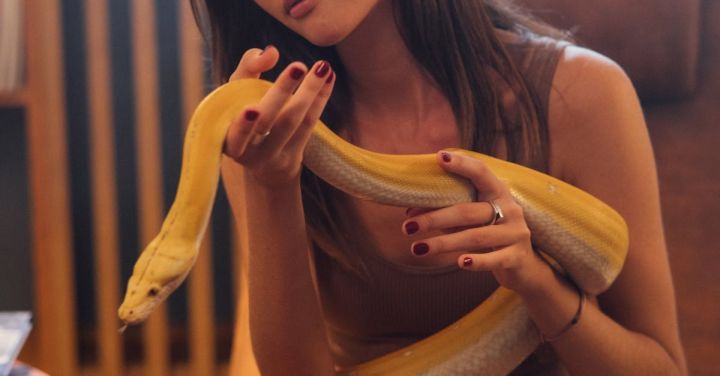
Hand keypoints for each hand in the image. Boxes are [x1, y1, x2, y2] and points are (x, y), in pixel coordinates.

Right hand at [223, 46, 335, 186]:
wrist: (259, 160)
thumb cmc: (241, 115)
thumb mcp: (236, 91)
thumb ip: (249, 66)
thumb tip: (272, 52)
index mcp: (226, 139)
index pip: (235, 134)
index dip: (243, 125)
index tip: (252, 109)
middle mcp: (249, 153)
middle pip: (268, 123)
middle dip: (282, 93)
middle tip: (298, 66)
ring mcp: (273, 157)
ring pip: (294, 122)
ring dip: (309, 92)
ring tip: (322, 67)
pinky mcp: (294, 156)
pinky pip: (309, 124)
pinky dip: (320, 99)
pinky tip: (329, 77)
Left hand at [402, 151, 550, 293]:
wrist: (523, 267)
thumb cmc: (489, 236)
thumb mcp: (471, 222)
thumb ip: (447, 214)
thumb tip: (410, 214)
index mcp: (498, 193)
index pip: (481, 173)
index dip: (462, 164)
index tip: (440, 157)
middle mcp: (510, 209)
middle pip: (467, 211)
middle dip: (434, 219)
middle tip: (407, 226)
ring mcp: (516, 233)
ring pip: (476, 236)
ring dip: (443, 243)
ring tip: (417, 248)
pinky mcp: (517, 257)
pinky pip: (494, 259)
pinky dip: (476, 261)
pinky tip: (459, 262)